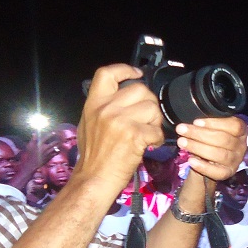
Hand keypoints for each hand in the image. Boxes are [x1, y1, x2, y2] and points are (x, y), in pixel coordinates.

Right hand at [28, 132, 62, 165]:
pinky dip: (58, 150)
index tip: (54, 133)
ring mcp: (48, 152)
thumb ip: (33, 139)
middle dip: (57, 140)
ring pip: (56, 148)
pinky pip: (56, 153)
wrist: (33, 163)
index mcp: (40, 144)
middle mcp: (45, 148)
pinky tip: (58, 149)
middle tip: (60, 138)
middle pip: (54, 143)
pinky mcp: (50, 156)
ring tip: (60, 143)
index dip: (50, 135)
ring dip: (58, 145)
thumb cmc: (30, 154)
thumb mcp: (30, 146)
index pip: (46, 138)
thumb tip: (34, 133)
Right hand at [73, 63, 163, 193]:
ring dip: (155, 121)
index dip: (125, 69)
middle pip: (140, 89)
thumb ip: (104, 107)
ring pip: (152, 108)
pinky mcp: (134, 135)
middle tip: (147, 118)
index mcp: (93, 103)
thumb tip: (122, 95)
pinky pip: (157, 130)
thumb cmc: (94, 155)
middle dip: (149, 102)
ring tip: (147, 133)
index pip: (106, 73)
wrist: (94, 178)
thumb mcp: (90, 123)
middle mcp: (106, 108)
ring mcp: (120, 121)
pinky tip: (149, 145)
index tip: (137, 73)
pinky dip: (157, 139)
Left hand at [175, 117, 247, 181]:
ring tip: (182, 142)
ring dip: (198, 148)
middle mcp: (241, 146)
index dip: (215, 123)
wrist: (209, 161)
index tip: (196, 122)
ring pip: (220, 155)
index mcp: (241, 131)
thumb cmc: (210, 139)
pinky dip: (203, 166)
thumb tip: (192, 118)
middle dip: (199, 134)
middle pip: (224, 139)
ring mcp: (236, 161)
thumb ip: (207, 123)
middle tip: (181, 130)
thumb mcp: (212, 127)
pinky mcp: (228, 173)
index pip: (235, 125)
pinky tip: (191, 160)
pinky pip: (217, 172)